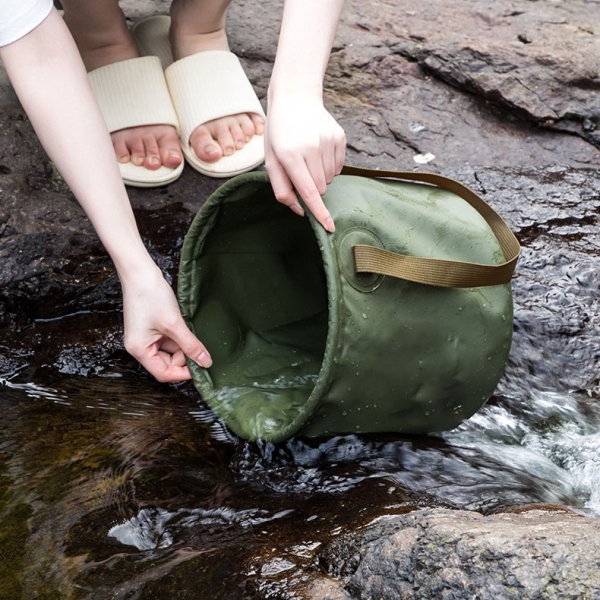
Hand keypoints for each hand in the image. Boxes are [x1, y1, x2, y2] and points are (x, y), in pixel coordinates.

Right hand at [120, 267, 211, 381]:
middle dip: (184, 358)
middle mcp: (140, 347)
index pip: (163, 373)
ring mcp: (146, 337)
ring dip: (183, 346)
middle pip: (167, 363)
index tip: (201, 368)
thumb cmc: (150, 296)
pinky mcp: (152, 328)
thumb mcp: (174, 324)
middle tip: (200, 348)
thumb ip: (190, 345)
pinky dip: (180, 337)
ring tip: (191, 333)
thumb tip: (205, 361)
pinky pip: (169, 340)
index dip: (182, 373)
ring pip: (170, 351)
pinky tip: (186, 328)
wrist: (141, 273)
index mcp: (139, 350)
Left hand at [264, 96, 345, 231]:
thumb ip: (282, 189)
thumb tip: (299, 211)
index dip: (319, 212)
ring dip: (320, 176)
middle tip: (300, 169)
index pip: (309, 192)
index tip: (329, 227)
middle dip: (311, 187)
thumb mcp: (271, 160)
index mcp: (289, 155)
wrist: (295, 97)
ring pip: (330, 179)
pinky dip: (329, 166)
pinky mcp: (339, 137)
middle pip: (320, 188)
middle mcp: (311, 147)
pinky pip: (338, 167)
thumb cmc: (279, 134)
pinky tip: (318, 151)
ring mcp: (327, 141)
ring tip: (308, 157)